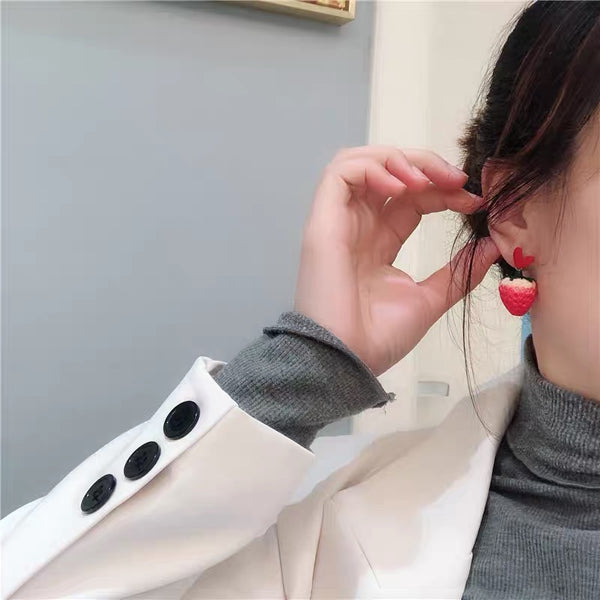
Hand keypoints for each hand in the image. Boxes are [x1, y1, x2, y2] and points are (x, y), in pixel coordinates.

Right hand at [294, 145, 500, 375]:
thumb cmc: (377, 337)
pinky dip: (373, 166)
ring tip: (429, 179)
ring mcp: (338, 221)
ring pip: (362, 162)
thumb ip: (457, 272)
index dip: (442, 191)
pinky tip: (402, 183)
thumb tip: (492, 246)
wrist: (345, 360)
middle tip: (458, 180)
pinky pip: (341, 173)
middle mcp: (358, 226)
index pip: (410, 199)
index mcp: (378, 243)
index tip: (474, 201)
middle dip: (427, 167)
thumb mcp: (428, 299)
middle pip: (388, 174)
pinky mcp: (323, 220)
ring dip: (399, 160)